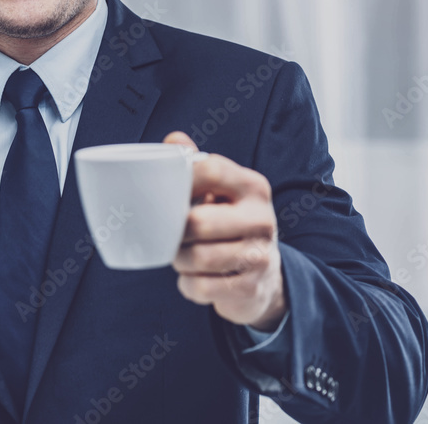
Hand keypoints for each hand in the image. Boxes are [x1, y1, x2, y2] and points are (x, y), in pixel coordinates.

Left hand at [164, 132, 286, 330]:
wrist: (263, 275)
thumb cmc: (228, 222)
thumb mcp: (219, 191)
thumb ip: (196, 165)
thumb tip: (173, 140)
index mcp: (252, 186)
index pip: (211, 170)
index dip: (180, 180)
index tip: (164, 192)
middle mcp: (262, 218)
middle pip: (198, 222)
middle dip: (175, 232)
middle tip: (170, 234)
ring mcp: (260, 255)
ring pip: (198, 258)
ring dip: (179, 260)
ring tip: (181, 255)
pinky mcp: (251, 287)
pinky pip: (201, 287)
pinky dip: (187, 285)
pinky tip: (193, 277)